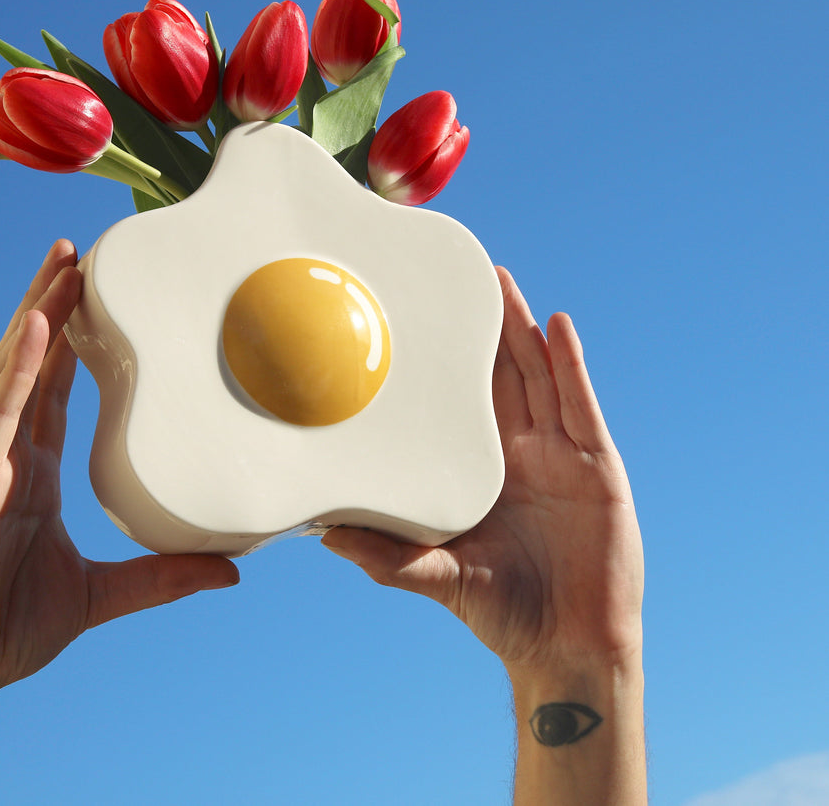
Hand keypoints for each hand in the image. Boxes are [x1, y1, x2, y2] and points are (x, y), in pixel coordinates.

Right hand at [0, 240, 239, 716]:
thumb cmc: (6, 630)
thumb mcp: (102, 593)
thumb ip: (162, 577)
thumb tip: (231, 570)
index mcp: (33, 469)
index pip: (54, 385)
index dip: (71, 336)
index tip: (96, 291)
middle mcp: (7, 454)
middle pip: (32, 361)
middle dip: (53, 303)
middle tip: (79, 250)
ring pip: (12, 371)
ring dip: (37, 313)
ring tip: (62, 263)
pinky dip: (15, 367)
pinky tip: (34, 324)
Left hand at [322, 266, 642, 675]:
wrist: (566, 647)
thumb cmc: (500, 610)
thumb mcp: (436, 574)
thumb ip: (387, 555)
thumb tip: (324, 535)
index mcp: (481, 468)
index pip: (461, 400)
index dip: (446, 359)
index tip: (420, 316)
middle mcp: (520, 452)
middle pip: (501, 373)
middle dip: (483, 325)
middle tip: (461, 275)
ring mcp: (560, 454)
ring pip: (538, 375)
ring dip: (521, 328)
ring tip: (500, 281)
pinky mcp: (597, 466)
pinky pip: (581, 404)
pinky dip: (570, 364)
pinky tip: (556, 326)